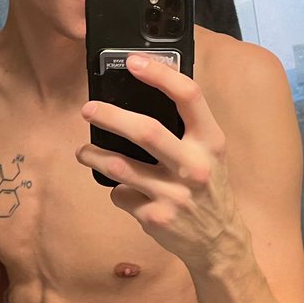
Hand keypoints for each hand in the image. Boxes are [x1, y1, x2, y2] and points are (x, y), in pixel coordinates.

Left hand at [76, 54, 242, 270]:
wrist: (219, 241)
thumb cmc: (209, 188)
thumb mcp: (211, 153)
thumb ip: (187, 127)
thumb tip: (142, 92)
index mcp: (211, 142)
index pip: (189, 97)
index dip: (160, 74)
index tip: (133, 61)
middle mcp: (195, 166)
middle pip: (146, 131)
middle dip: (110, 116)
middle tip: (88, 109)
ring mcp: (175, 195)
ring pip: (120, 167)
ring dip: (94, 156)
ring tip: (84, 151)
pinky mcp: (156, 218)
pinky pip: (122, 196)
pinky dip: (118, 191)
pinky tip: (125, 192)